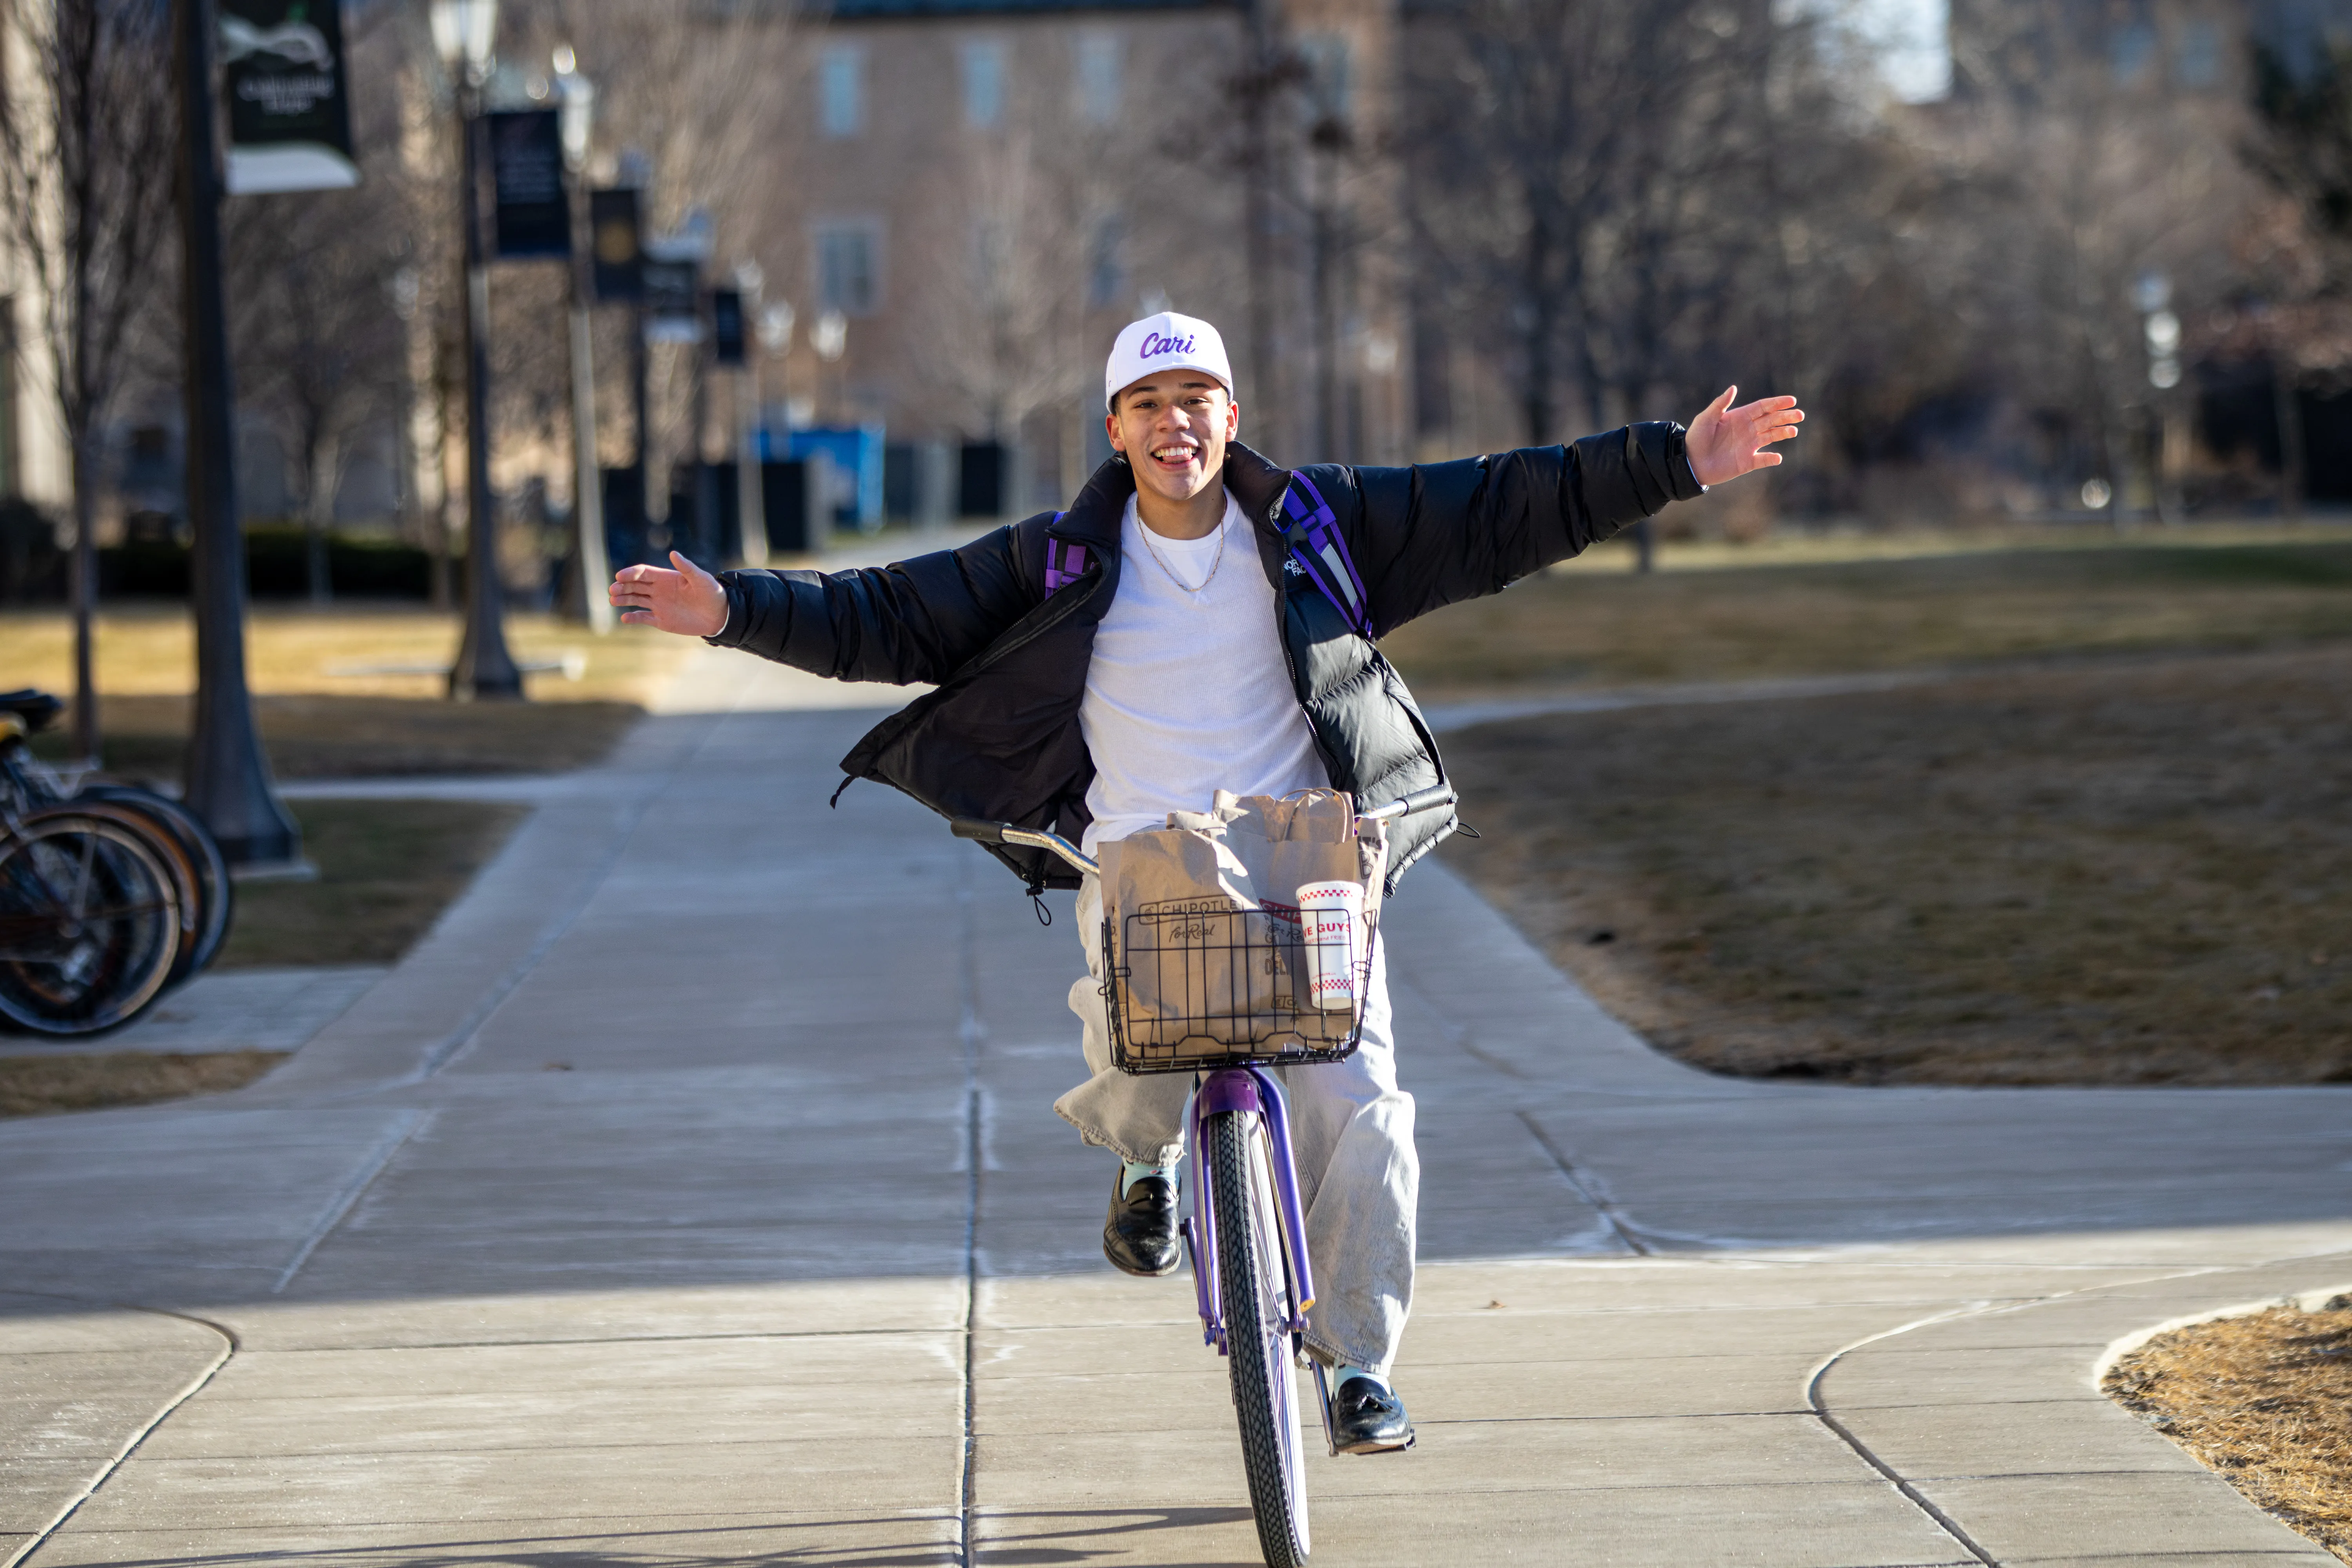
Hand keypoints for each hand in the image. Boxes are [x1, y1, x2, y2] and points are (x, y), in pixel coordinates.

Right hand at [610, 552, 727, 635]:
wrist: (720, 616)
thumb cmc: (712, 594)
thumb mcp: (701, 579)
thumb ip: (687, 568)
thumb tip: (673, 553)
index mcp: (666, 578)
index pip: (643, 572)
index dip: (631, 573)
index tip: (620, 576)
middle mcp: (659, 590)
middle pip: (635, 585)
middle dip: (623, 586)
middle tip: (613, 590)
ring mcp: (659, 605)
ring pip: (635, 600)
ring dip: (623, 599)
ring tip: (613, 600)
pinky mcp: (661, 620)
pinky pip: (643, 618)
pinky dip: (633, 618)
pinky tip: (624, 618)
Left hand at [1685, 385, 1803, 486]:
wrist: (1689, 463)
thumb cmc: (1695, 438)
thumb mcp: (1706, 418)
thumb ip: (1720, 404)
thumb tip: (1733, 387)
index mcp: (1739, 417)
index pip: (1763, 407)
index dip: (1777, 403)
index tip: (1792, 400)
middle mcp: (1747, 430)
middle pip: (1771, 420)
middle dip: (1786, 417)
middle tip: (1800, 415)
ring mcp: (1748, 446)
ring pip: (1771, 437)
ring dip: (1783, 433)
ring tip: (1793, 431)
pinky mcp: (1746, 462)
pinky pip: (1763, 460)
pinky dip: (1771, 459)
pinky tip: (1777, 457)